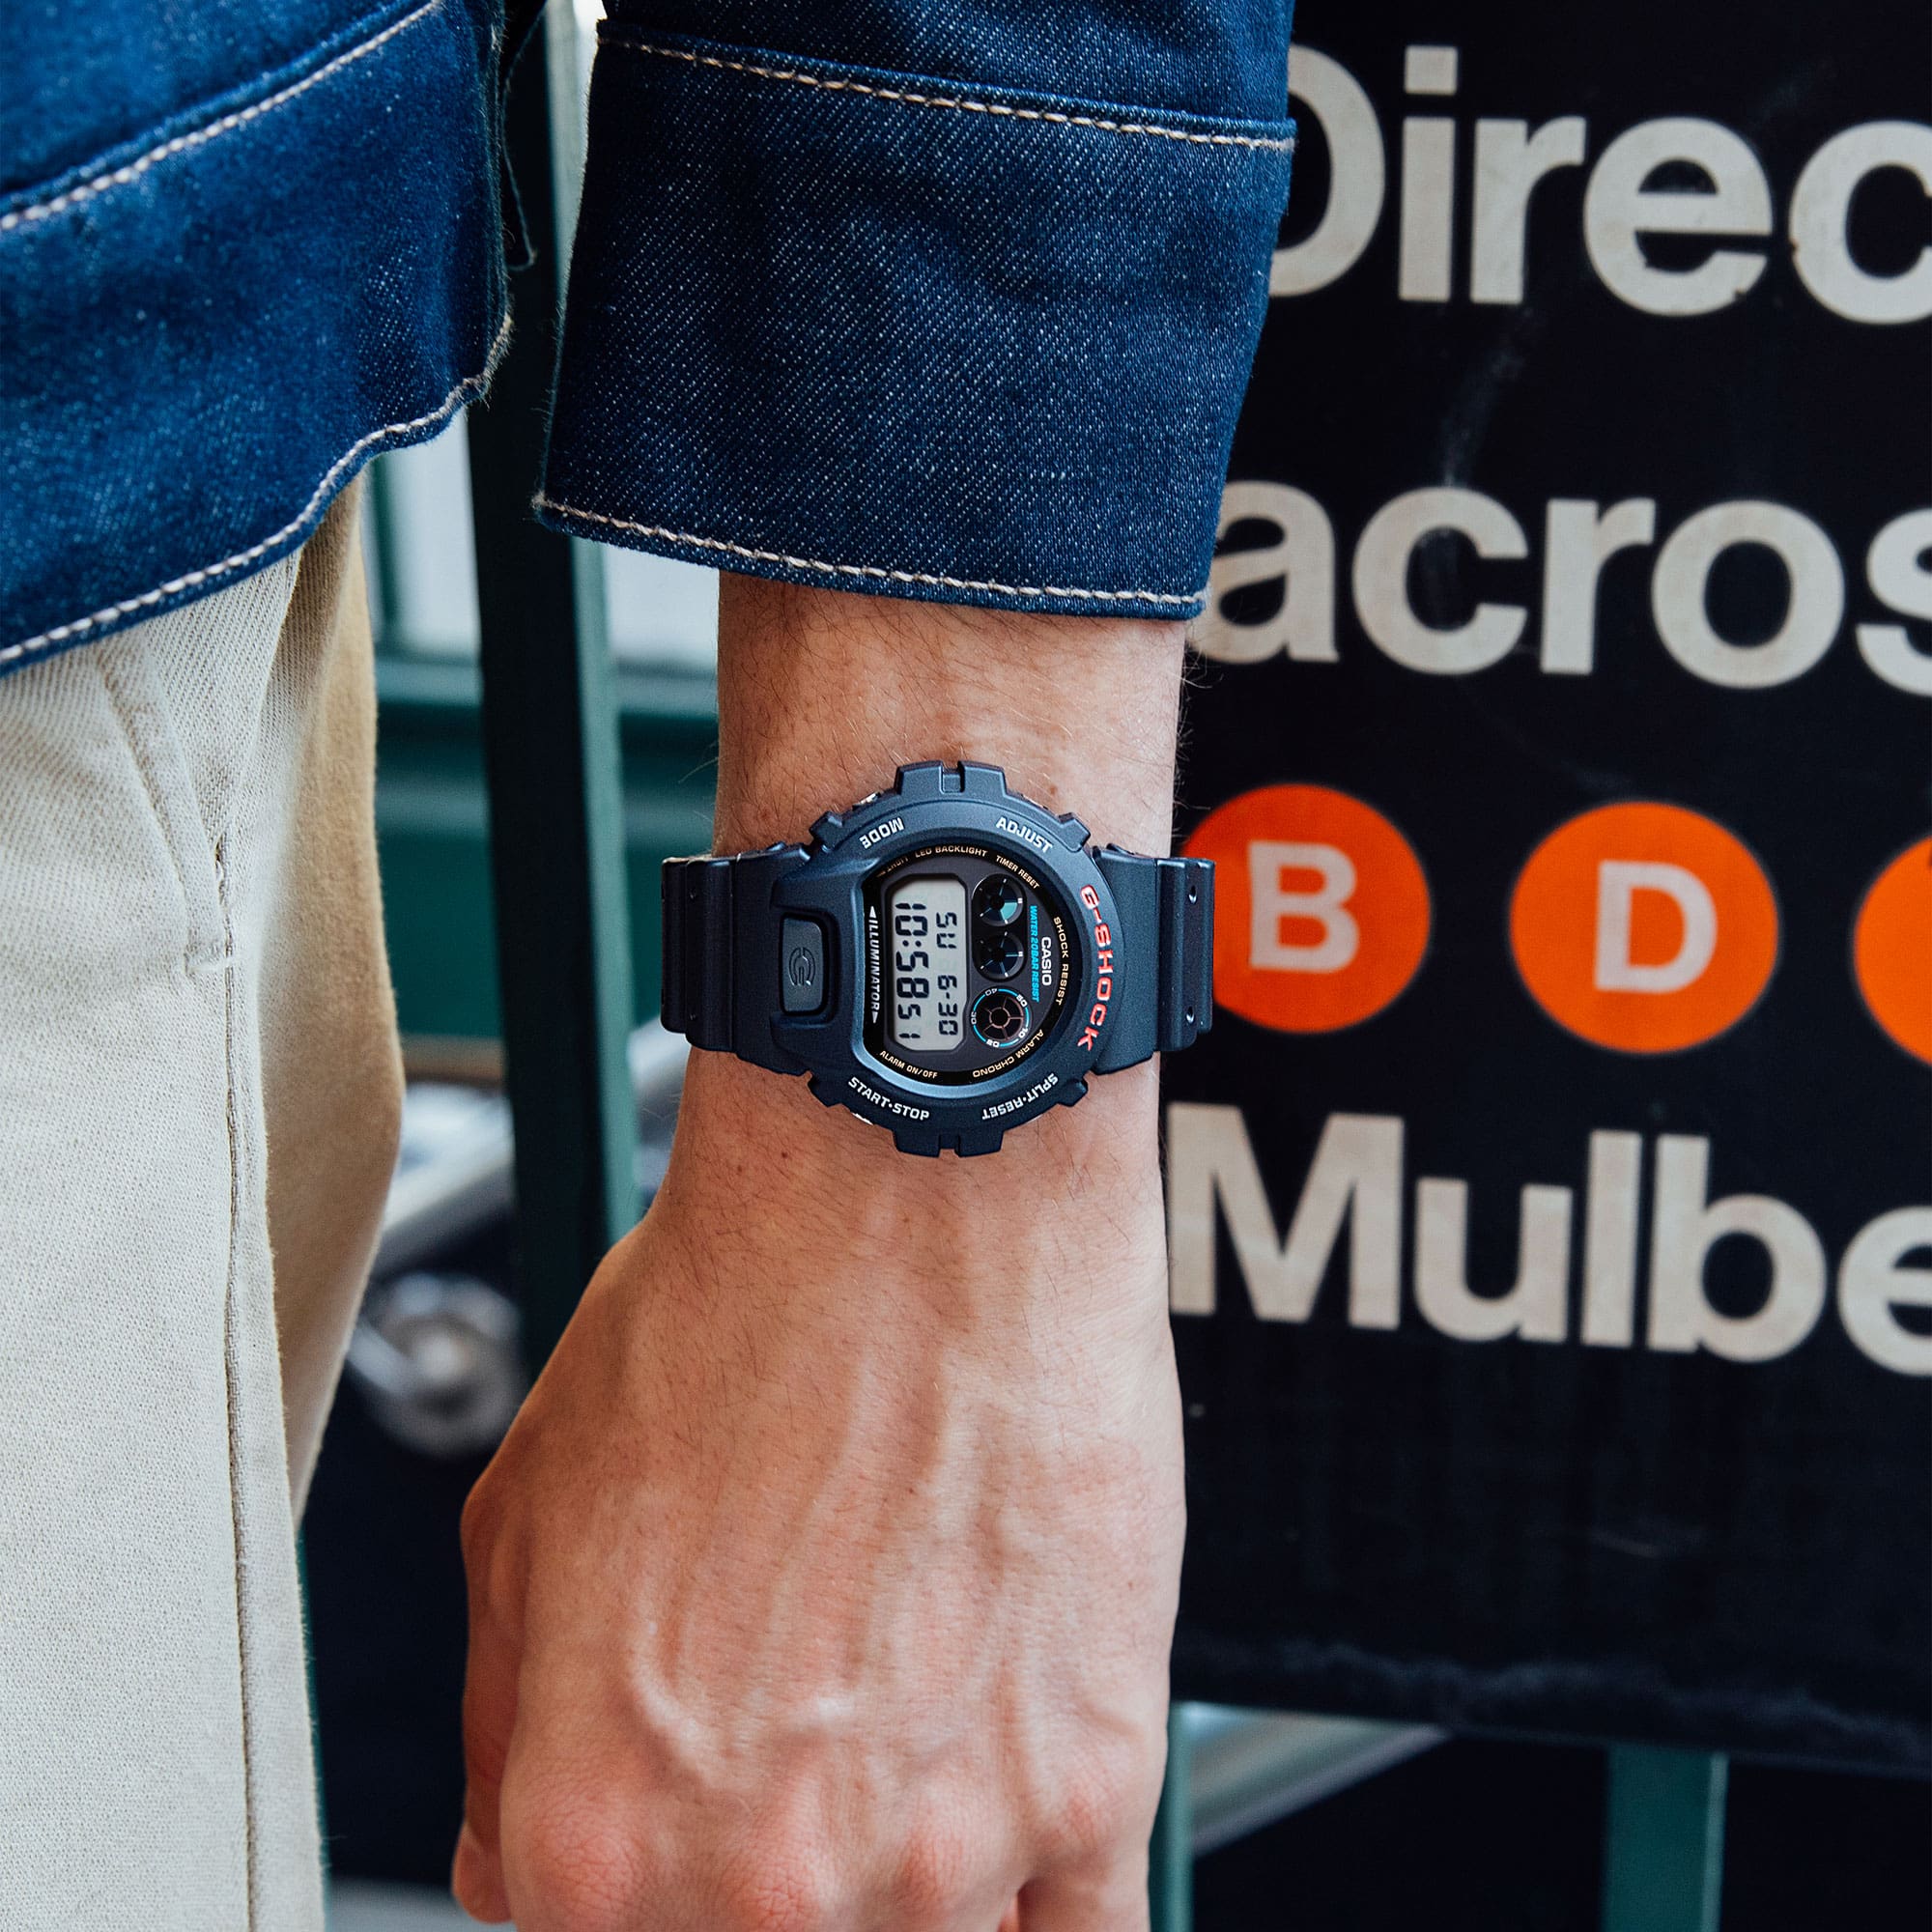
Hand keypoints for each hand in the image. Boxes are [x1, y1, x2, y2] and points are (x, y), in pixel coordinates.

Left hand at [455, 578, 1186, 1929]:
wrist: (917, 1204)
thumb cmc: (739, 1319)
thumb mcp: (524, 1519)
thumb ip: (507, 1732)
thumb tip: (521, 1845)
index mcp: (590, 1838)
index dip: (635, 1876)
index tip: (680, 1826)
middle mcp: (760, 1882)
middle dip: (762, 1869)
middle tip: (795, 1729)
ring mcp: (938, 1853)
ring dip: (901, 1864)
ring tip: (897, 1702)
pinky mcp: (1089, 1785)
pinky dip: (1032, 1900)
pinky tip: (1003, 1806)